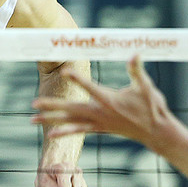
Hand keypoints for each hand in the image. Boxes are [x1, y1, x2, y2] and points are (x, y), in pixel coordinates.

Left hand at [32, 56, 174, 147]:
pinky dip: (64, 131)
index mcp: (110, 101)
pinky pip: (78, 130)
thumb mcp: (146, 87)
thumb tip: (135, 53)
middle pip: (72, 108)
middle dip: (52, 105)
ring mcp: (98, 123)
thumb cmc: (152, 108)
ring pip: (70, 121)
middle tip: (33, 103)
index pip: (90, 88)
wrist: (156, 132)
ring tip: (32, 119)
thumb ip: (136, 71)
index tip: (65, 71)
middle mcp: (100, 114)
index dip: (78, 79)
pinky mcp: (99, 129)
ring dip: (50, 120)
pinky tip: (49, 133)